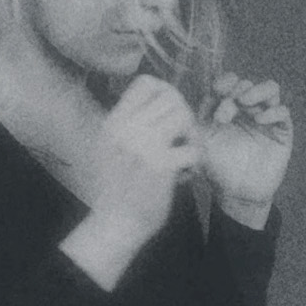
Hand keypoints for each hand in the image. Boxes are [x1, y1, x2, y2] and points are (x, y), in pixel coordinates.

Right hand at [60, 74, 204, 288]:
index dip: (166, 90)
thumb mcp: (109, 147)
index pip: (145, 82)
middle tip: (184, 138)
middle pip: (171, 97)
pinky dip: (196, 160)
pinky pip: (193, 149)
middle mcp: (127, 128)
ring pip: (183, 115)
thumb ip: (128, 125)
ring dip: (192, 134)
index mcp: (114, 121)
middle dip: (185, 115)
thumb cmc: (116, 188)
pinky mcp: (161, 166)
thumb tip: (158, 104)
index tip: (171, 111)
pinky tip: (187, 173)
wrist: (115, 223)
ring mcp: (143, 145)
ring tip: (186, 152)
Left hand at [197, 78, 295, 228]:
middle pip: (246, 85)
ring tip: (245, 102)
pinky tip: (259, 120)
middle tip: (225, 113)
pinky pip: (283, 112)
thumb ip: (193, 123)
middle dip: (235, 92)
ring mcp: (266, 119)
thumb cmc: (217, 167)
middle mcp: (247, 109)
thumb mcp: (201, 143)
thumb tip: (184, 105)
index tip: (217, 89)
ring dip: (258, 91)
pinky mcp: (281, 132)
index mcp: (227, 107)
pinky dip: (273, 111)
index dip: (224, 81)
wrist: (237, 192)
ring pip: (270, 89)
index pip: (229, 82)